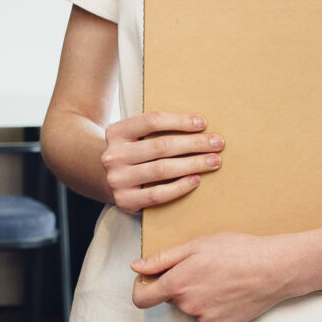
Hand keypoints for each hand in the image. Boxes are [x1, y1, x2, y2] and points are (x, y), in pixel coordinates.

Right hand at [100, 111, 223, 214]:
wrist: (104, 178)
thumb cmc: (132, 152)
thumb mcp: (134, 135)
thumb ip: (155, 129)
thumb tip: (199, 125)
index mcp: (116, 132)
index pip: (151, 121)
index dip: (179, 121)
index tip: (203, 123)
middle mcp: (114, 155)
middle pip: (161, 146)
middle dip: (194, 144)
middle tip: (217, 143)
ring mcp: (118, 179)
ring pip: (162, 170)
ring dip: (193, 164)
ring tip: (213, 161)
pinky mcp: (125, 200)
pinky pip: (158, 194)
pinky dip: (180, 186)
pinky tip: (196, 179)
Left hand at [130, 230, 295, 321]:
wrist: (274, 269)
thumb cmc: (236, 251)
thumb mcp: (196, 246)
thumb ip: (162, 259)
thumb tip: (136, 268)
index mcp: (178, 285)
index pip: (142, 299)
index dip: (141, 289)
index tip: (149, 280)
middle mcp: (188, 307)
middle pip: (172, 300)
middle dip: (180, 287)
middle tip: (203, 269)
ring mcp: (206, 320)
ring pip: (192, 309)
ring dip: (199, 297)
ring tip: (221, 279)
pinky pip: (210, 319)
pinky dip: (216, 308)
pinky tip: (231, 293)